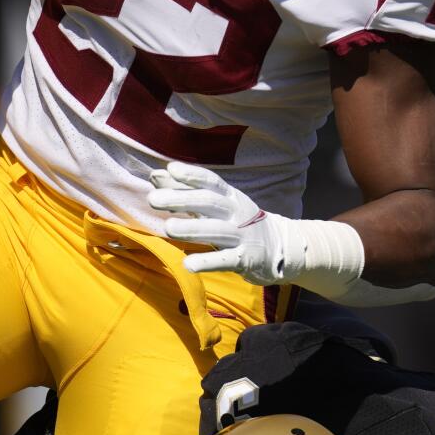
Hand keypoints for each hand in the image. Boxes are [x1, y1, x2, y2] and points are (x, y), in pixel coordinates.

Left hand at [148, 162, 290, 283]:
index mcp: (230, 197)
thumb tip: (156, 175)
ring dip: (192, 228)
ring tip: (169, 227)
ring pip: (216, 230)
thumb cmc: (239, 223)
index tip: (170, 169)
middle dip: (182, 199)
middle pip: (210, 202)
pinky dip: (208, 262)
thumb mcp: (217, 204)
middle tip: (154, 199)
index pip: (211, 182)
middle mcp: (237, 212)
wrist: (280, 249)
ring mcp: (243, 235)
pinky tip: (188, 264)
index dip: (191, 175)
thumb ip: (186, 191)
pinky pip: (225, 260)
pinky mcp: (246, 259)